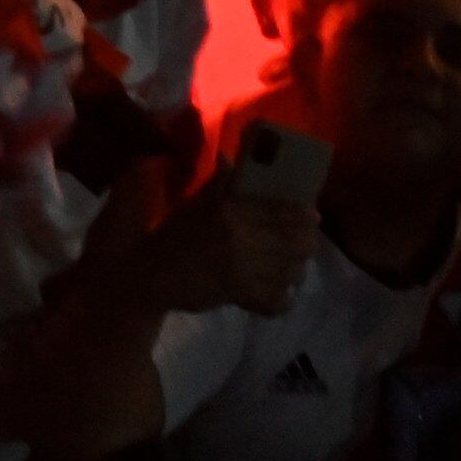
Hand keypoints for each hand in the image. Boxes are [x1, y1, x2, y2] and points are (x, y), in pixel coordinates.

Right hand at [145, 175, 323, 315]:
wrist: (148, 273)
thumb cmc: (172, 235)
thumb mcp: (194, 205)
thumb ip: (219, 185)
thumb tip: (230, 159)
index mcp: (230, 209)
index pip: (281, 211)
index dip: (304, 215)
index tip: (313, 216)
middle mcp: (240, 236)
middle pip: (295, 242)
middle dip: (307, 244)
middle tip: (305, 245)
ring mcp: (241, 267)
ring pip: (290, 272)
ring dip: (296, 271)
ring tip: (291, 269)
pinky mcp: (238, 294)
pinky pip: (275, 301)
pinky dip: (282, 300)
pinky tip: (280, 295)